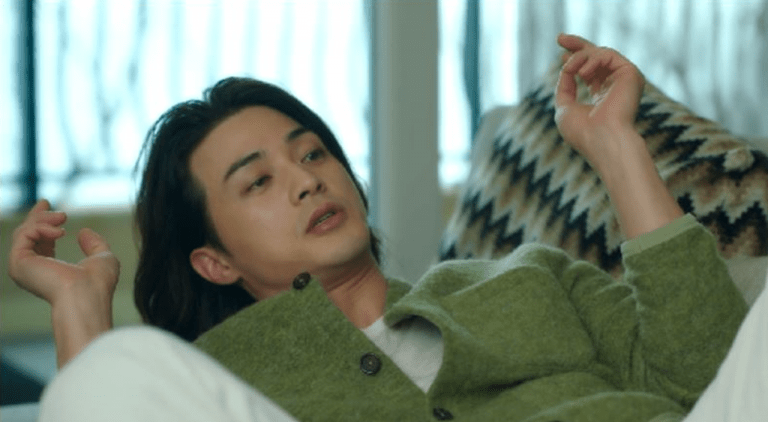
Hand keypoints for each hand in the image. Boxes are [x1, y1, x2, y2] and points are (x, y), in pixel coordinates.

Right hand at [8, 199, 119, 366]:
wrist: (86, 297)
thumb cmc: (97, 284)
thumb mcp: (102, 258)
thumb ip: (94, 245)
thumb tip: (83, 232)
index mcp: (50, 271)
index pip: (40, 243)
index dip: (44, 224)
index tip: (48, 206)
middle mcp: (33, 271)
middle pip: (27, 235)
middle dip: (38, 217)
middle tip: (47, 202)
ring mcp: (23, 268)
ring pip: (24, 232)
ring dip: (43, 219)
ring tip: (63, 218)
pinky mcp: (18, 263)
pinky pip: (24, 235)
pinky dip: (41, 227)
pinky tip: (61, 232)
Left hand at [554, 34, 644, 166]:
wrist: (603, 140)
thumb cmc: (583, 132)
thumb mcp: (565, 108)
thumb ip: (565, 88)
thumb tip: (565, 69)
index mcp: (603, 97)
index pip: (591, 72)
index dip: (576, 60)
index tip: (561, 53)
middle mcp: (616, 87)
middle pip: (597, 57)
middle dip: (578, 46)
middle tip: (560, 38)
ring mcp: (624, 80)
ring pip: (599, 54)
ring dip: (579, 57)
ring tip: (569, 68)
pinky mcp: (630, 73)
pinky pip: (607, 55)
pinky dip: (590, 60)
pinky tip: (582, 72)